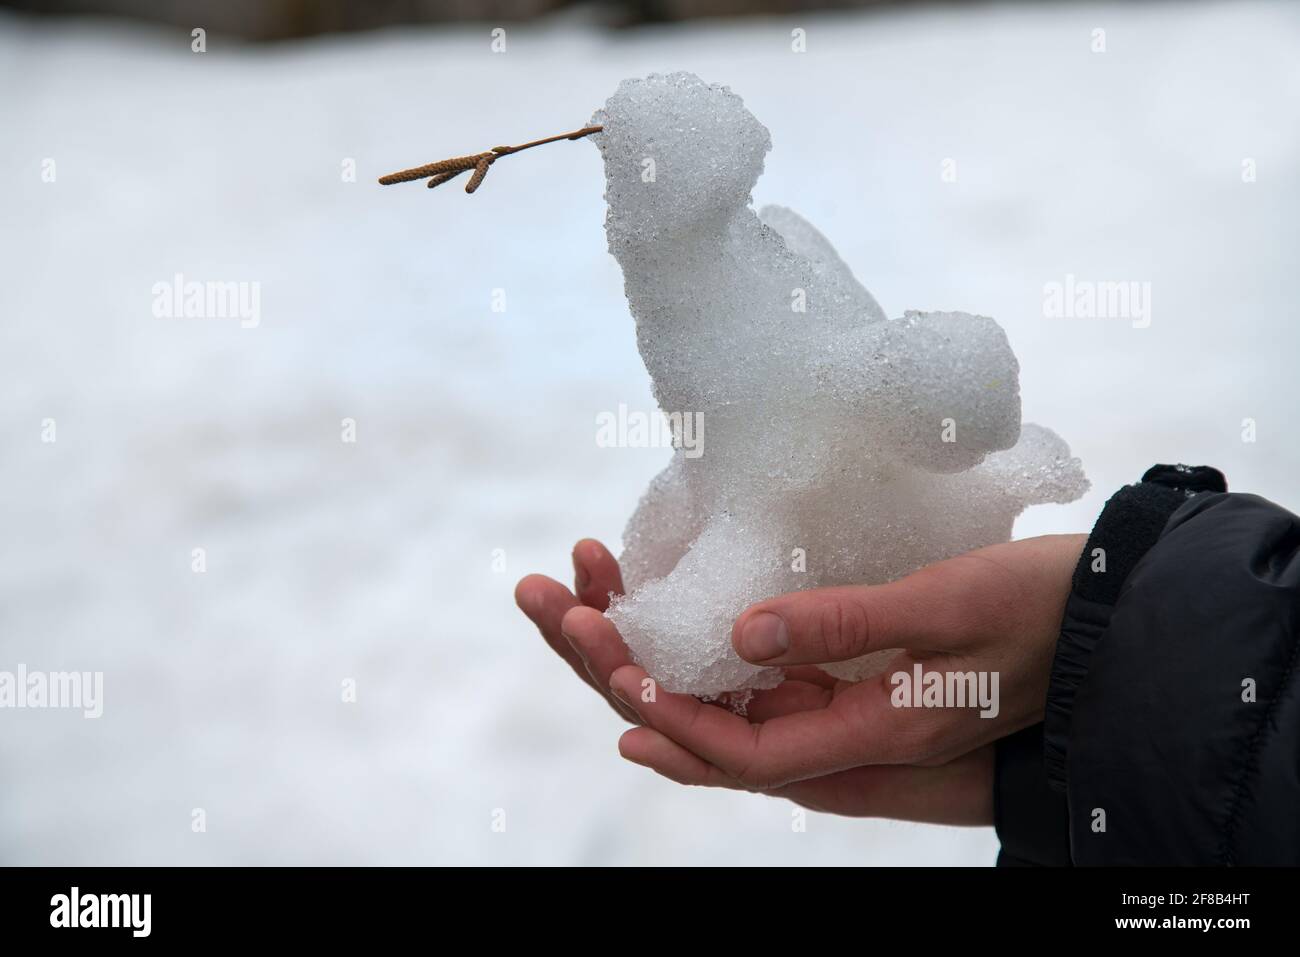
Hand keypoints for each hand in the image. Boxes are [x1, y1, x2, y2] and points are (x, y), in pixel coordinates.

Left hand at [608, 534, 1083, 809]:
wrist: (1107, 616)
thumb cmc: (1041, 606)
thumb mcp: (950, 604)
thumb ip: (850, 623)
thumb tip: (744, 630)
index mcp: (878, 731)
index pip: (751, 751)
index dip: (677, 717)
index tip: (617, 668)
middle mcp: (856, 733)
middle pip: (722, 735)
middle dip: (632, 681)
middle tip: (559, 612)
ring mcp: (855, 711)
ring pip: (736, 709)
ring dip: (659, 665)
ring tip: (588, 607)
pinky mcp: (859, 681)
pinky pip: (766, 690)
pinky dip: (708, 662)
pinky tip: (671, 630)